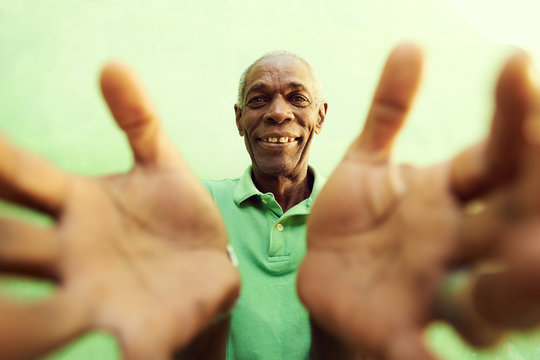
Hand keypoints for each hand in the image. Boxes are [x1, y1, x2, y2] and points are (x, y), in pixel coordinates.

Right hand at [0, 64, 239, 359]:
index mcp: (76, 205)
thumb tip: (111, 65)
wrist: (209, 264)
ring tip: (3, 340)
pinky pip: (123, 352)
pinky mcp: (137, 333)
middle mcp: (72, 253)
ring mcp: (98, 297)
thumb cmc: (175, 214)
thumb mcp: (161, 162)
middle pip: (11, 246)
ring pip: (42, 315)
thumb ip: (138, 118)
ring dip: (15, 325)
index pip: (21, 177)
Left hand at [297, 43, 538, 358]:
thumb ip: (387, 109)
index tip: (516, 64)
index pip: (496, 155)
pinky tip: (433, 359)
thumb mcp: (366, 162)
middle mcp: (457, 240)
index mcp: (448, 195)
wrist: (323, 273)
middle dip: (535, 193)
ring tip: (522, 263)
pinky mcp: (401, 331)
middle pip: (514, 220)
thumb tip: (411, 45)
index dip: (512, 116)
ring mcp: (436, 289)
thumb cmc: (354, 220)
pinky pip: (421, 351)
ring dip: (518, 284)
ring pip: (497, 295)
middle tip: (538, 147)